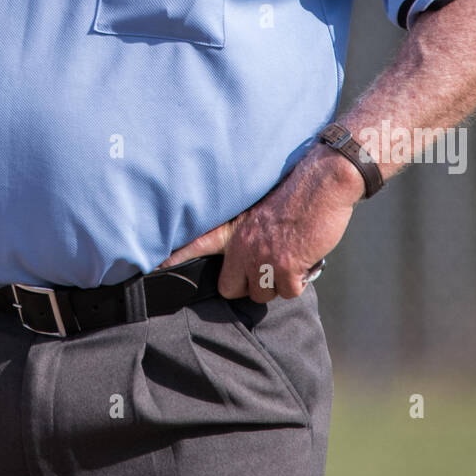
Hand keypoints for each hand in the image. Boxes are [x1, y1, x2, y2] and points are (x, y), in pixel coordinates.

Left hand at [158, 147, 363, 300]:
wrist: (323, 182)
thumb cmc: (296, 192)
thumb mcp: (260, 206)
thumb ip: (247, 230)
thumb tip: (248, 253)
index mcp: (235, 227)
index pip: (196, 243)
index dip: (174, 259)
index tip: (153, 268)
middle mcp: (243, 244)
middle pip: (231, 288)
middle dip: (249, 284)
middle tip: (266, 267)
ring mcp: (263, 258)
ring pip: (263, 293)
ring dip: (278, 282)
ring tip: (291, 256)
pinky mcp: (286, 267)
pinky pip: (289, 291)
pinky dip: (300, 279)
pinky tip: (305, 257)